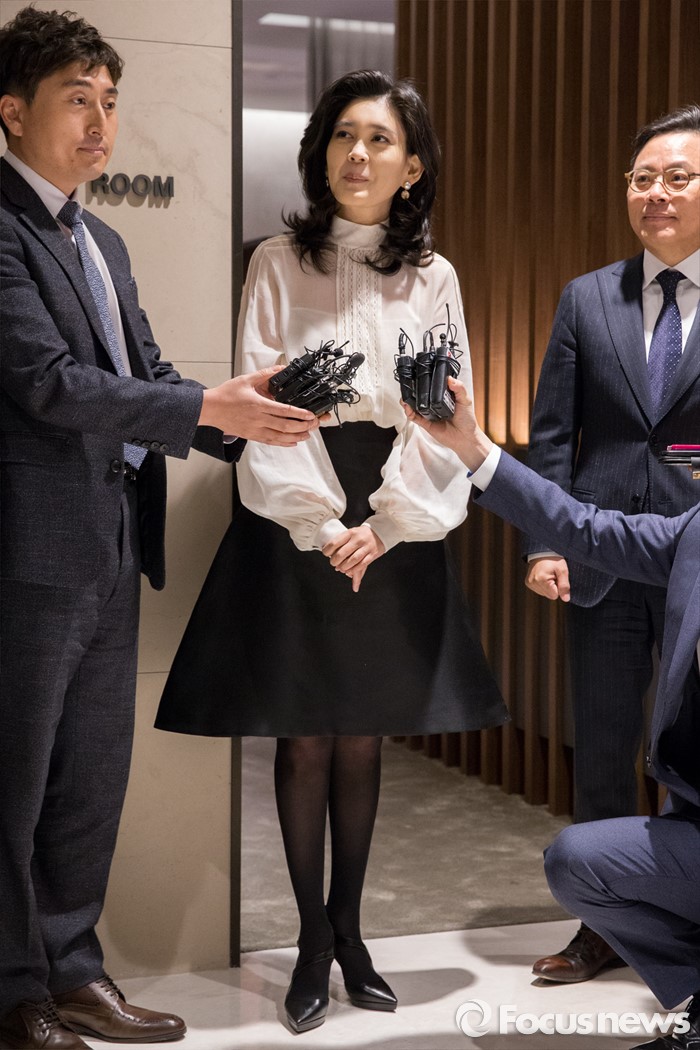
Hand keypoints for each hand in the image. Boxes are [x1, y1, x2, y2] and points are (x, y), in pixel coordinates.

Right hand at [199, 366, 320, 445]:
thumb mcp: (246, 380)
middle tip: (314, 424)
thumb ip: (265, 374)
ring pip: (280, 437)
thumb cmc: (226, 394)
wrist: (210, 409)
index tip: (311, 415)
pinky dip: (283, 443)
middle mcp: (258, 420)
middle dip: (303, 426)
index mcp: (258, 405)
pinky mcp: (251, 436)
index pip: (284, 411)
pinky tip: (292, 442)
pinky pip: (270, 442)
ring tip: (307, 434)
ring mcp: (255, 430)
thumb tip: (281, 368)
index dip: (300, 414)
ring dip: (296, 437)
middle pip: (286, 426)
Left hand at [322, 525, 384, 592]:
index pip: (335, 542)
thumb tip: (329, 554)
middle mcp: (358, 539)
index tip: (325, 554)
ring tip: (340, 568)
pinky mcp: (372, 554)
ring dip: (344, 566)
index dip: (327, 550)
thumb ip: (342, 542)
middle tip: (333, 563)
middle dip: (335, 561)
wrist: (379, 534)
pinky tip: (349, 571)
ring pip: (353, 560)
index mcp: (350, 533)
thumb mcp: (351, 533)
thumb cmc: (361, 535)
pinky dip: (354, 570)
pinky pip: (362, 564)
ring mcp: (366, 547)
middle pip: (343, 553)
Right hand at [403, 377, 492, 470]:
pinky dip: (409, 412)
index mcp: (443, 397)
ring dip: (408, 401)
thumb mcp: (465, 400)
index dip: (425, 381)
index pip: (431, 386)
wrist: (466, 437)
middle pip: (420, 396)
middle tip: (409, 385)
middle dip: (412, 390)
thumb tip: (450, 379)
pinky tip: (408, 408)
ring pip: (414, 406)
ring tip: (405, 397)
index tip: (419, 376)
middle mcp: (434, 404)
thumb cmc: (467, 420)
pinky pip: (415, 417)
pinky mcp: (425, 423)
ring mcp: (429, 414)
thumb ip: (459, 388)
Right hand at [525, 556, 570, 601]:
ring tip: (549, 574)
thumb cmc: (554, 559)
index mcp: (541, 580)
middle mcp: (533, 583)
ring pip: (545, 594)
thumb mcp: (563, 570)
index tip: (558, 577)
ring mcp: (529, 583)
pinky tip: (544, 576)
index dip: (559, 587)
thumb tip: (566, 599)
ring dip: (549, 586)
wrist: (542, 551)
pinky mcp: (528, 583)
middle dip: (554, 587)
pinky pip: (540, 590)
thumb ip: (564, 586)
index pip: (554, 595)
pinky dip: (544, 585)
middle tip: (554, 575)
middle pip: (549, 596)